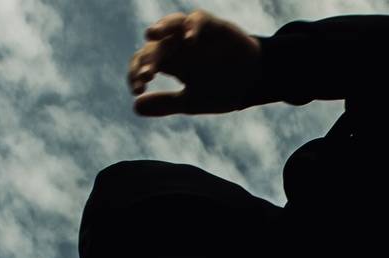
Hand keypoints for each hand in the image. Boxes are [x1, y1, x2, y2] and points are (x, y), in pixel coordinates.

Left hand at [127, 9, 261, 116]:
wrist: (253, 84)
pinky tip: (189, 41)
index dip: (136, 73)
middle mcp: (179, 45)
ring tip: (150, 35)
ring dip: (161, 27)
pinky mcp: (214, 26)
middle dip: (148, 60)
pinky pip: (199, 19)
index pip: (144, 61)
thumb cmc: (222, 90)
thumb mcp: (191, 101)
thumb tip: (135, 107)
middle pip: (155, 45)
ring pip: (172, 23)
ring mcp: (195, 34)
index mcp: (171, 61)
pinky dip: (192, 27)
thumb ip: (166, 103)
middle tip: (147, 76)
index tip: (137, 90)